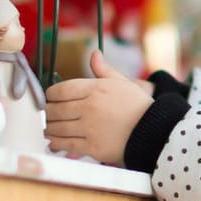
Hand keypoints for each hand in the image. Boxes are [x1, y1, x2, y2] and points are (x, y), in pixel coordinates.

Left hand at [44, 50, 152, 164]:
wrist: (155, 131)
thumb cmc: (138, 106)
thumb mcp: (122, 82)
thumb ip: (103, 70)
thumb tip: (94, 53)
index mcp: (95, 89)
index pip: (61, 90)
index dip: (50, 95)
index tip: (48, 98)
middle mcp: (89, 107)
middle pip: (56, 109)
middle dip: (47, 112)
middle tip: (45, 114)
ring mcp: (89, 128)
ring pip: (57, 128)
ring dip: (49, 127)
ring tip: (47, 127)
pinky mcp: (91, 147)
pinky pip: (66, 144)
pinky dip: (55, 143)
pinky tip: (53, 141)